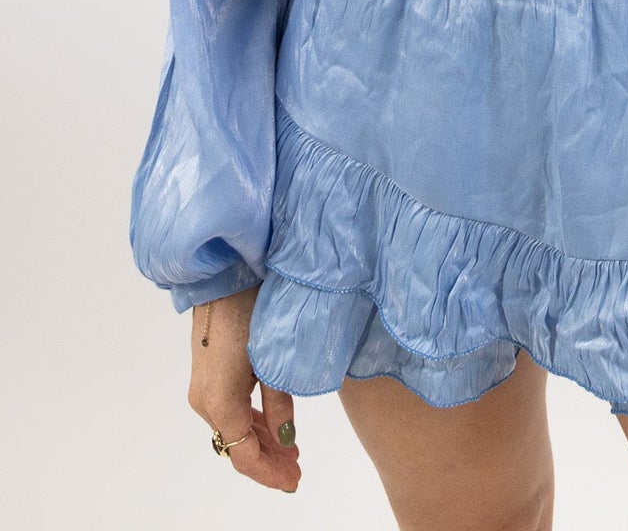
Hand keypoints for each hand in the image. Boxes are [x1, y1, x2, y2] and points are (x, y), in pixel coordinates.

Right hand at [186, 285, 301, 492]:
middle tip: (298, 469)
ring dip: (260, 441)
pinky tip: (272, 423)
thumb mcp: (274, 359)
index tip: (294, 483)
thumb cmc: (253, 309)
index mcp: (220, 403)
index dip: (269, 474)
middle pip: (237, 446)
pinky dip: (251, 421)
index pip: (244, 456)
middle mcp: (204, 401)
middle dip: (268, 460)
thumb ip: (280, 402)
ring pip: (233, 428)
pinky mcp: (206, 373)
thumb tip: (287, 439)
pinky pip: (229, 410)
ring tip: (292, 450)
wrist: (225, 273)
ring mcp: (202, 387)